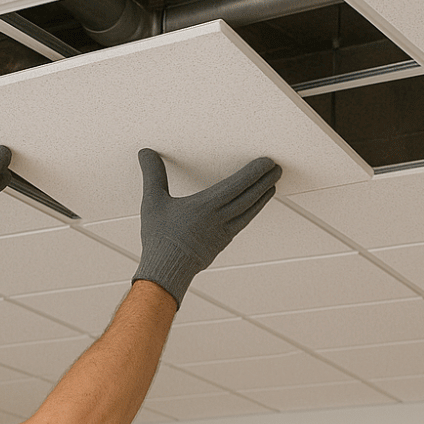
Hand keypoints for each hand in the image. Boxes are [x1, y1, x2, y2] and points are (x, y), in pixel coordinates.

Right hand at [130, 150, 281, 307]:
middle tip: (277, 169)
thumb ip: (153, 175)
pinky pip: (243, 223)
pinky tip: (253, 208)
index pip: (238, 185)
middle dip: (265, 181)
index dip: (254, 172)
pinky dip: (253, 212)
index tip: (267, 162)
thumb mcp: (152, 202)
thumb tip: (146, 152)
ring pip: (250, 211)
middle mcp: (219, 218)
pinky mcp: (222, 242)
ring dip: (263, 197)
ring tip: (272, 186)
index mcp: (206, 206)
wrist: (166, 271)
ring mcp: (223, 232)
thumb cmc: (159, 237)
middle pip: (250, 197)